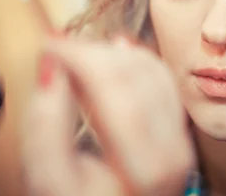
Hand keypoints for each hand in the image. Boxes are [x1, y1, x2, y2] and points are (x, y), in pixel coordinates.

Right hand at [21, 36, 194, 195]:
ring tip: (75, 57)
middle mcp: (174, 152)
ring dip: (111, 53)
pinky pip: (161, 78)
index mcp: (147, 169)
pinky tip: (111, 51)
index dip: (81, 58)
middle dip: (92, 52)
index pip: (117, 91)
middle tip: (57, 48)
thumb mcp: (49, 181)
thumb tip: (51, 65)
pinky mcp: (179, 129)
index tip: (49, 45)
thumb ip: (44, 127)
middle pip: (136, 76)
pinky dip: (133, 59)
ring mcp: (181, 140)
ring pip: (152, 70)